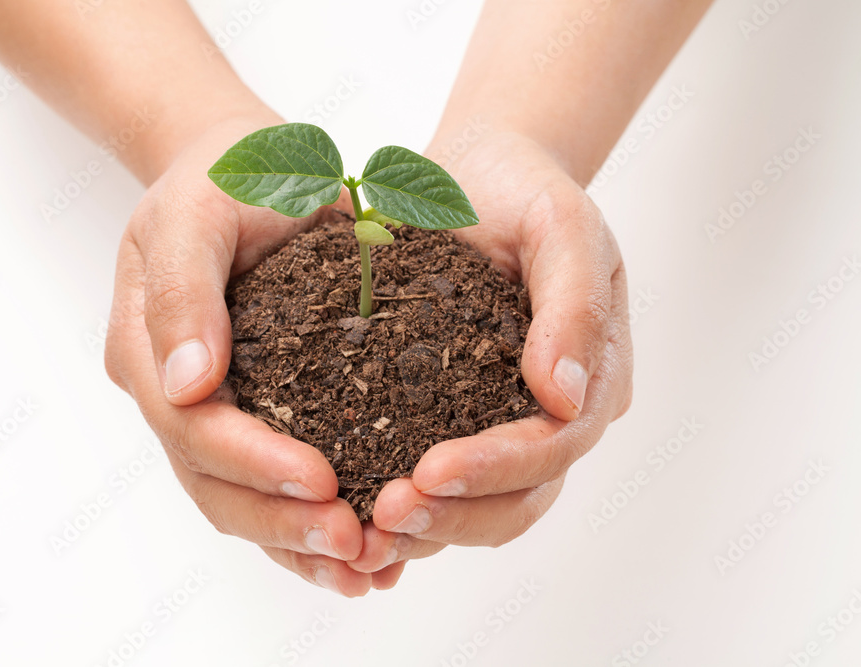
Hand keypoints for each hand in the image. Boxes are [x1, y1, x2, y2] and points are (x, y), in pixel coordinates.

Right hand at [103, 114, 403, 595]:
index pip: (194, 430)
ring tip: (369, 568)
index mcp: (147, 352)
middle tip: (354, 544)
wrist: (250, 171)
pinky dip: (315, 523)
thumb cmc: (223, 178)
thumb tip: (185, 385)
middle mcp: (175, 397)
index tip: (322, 482)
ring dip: (301, 544)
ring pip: (246, 503)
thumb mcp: (197, 212)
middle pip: (217, 487)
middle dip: (283, 522)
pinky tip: (369, 552)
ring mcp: (215, 413)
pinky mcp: (261, 414)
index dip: (254, 463)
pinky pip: (279, 485)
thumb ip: (184, 290)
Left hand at [348, 129, 632, 572]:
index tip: (429, 472)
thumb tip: (564, 398)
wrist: (481, 174)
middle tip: (384, 516)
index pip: (554, 447)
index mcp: (591, 378)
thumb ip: (573, 305)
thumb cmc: (528, 191)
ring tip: (361, 533)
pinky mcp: (450, 414)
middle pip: (519, 499)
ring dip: (424, 528)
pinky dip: (398, 503)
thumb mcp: (563, 226)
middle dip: (455, 517)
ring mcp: (501, 420)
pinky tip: (348, 511)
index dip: (497, 469)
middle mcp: (552, 415)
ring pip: (476, 507)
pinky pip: (431, 477)